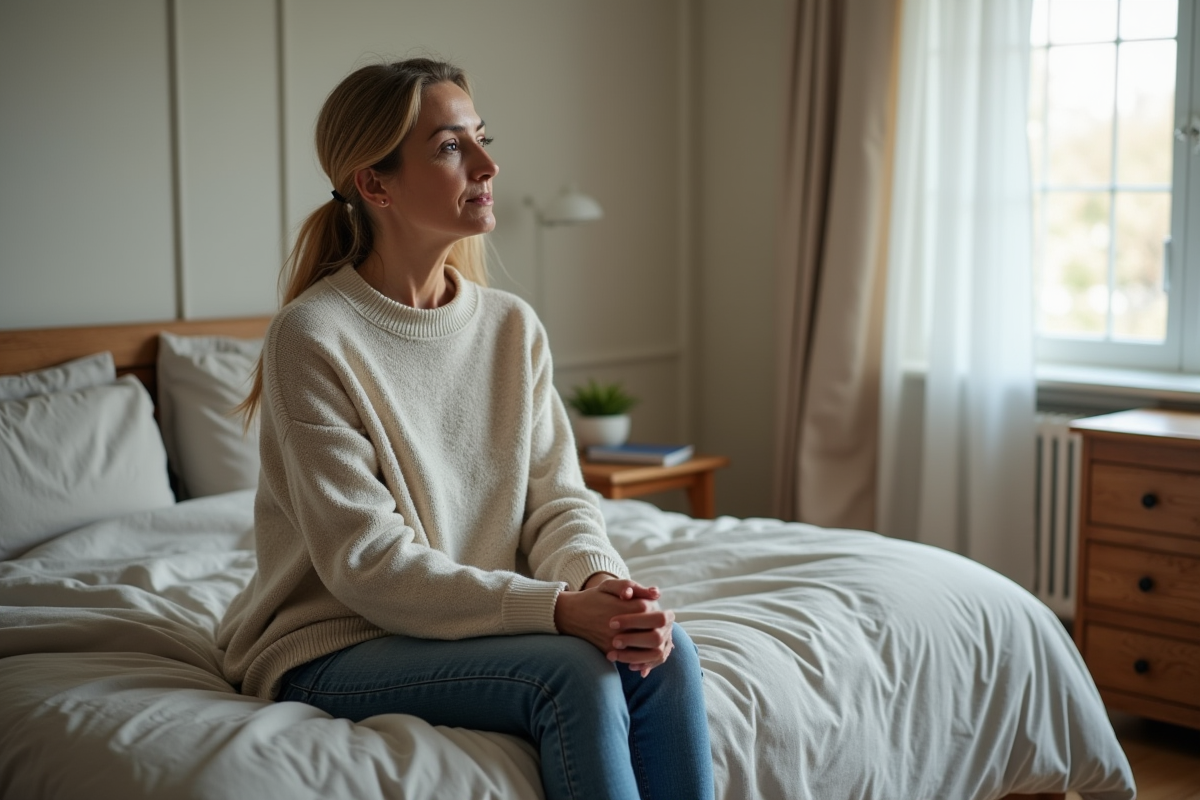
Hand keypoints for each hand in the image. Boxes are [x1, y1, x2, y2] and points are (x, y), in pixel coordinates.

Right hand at [555, 575, 675, 676]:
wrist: (570, 616)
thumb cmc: (593, 598)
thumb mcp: (609, 586)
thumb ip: (633, 586)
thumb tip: (656, 593)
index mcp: (622, 607)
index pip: (649, 610)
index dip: (651, 610)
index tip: (644, 607)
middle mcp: (619, 627)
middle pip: (650, 632)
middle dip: (652, 629)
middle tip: (649, 625)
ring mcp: (614, 641)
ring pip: (644, 648)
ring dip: (649, 644)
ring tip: (646, 636)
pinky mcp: (610, 652)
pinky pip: (632, 657)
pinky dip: (639, 654)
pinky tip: (637, 646)